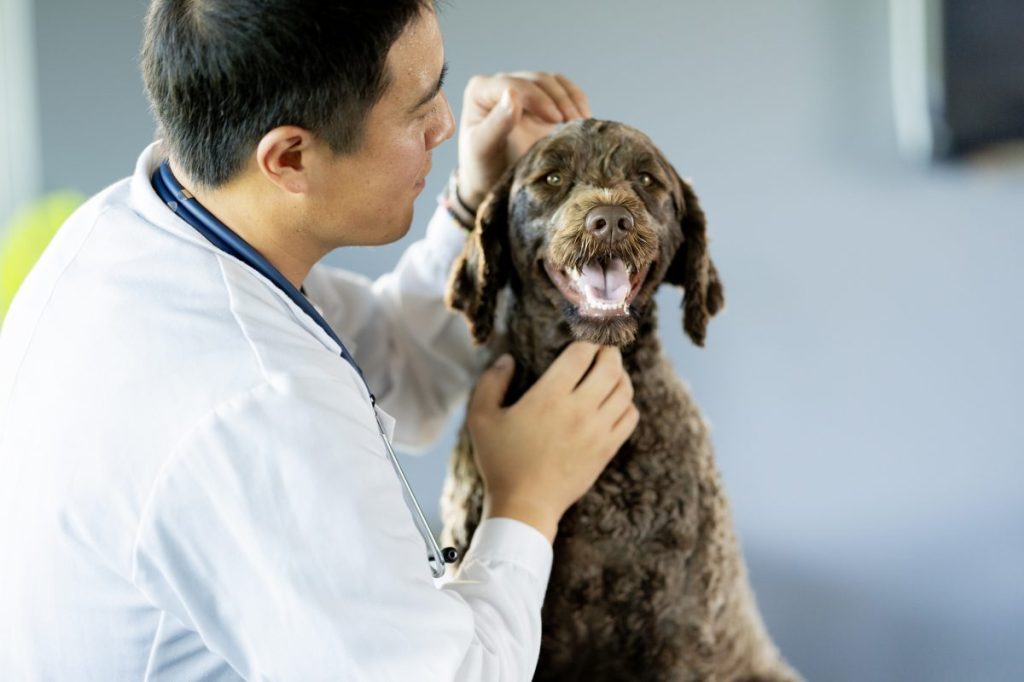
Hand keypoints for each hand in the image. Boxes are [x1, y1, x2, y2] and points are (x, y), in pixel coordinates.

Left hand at [457, 72, 591, 210]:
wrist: (495, 183)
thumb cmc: (483, 167)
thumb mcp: (483, 149)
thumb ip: (496, 123)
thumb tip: (513, 93)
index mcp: (480, 91)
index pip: (513, 84)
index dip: (537, 98)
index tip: (555, 119)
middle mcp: (501, 85)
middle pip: (536, 80)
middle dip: (558, 99)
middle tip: (573, 122)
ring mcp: (523, 91)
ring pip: (552, 82)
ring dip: (570, 99)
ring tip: (581, 122)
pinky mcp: (541, 101)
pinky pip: (563, 89)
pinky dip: (576, 100)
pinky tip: (584, 117)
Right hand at [466, 343, 638, 542]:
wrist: (525, 506)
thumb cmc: (500, 462)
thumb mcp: (481, 418)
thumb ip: (491, 382)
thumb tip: (508, 359)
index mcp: (549, 397)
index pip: (581, 355)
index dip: (585, 342)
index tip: (582, 341)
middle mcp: (579, 410)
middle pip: (610, 367)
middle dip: (609, 352)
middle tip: (603, 349)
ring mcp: (597, 431)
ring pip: (624, 390)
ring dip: (621, 376)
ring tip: (611, 372)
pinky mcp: (607, 449)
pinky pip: (630, 417)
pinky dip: (627, 403)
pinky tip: (615, 402)